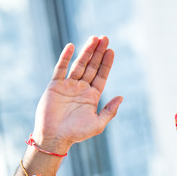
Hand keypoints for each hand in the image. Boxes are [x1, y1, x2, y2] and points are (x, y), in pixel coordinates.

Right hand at [31, 36, 122, 153]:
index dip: (106, 63)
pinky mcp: (55, 86)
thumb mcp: (98, 124)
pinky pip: (60, 68)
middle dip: (98, 52)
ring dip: (86, 52)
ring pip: (78, 65)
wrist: (54, 137)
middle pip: (91, 66)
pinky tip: (72, 47)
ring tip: (93, 38)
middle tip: (105, 38)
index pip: (101, 76)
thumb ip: (109, 111)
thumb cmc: (76, 134)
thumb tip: (121, 97)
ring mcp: (68, 86)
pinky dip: (65, 57)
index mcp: (92, 96)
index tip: (111, 50)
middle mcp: (81, 88)